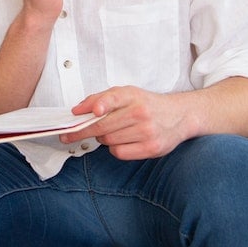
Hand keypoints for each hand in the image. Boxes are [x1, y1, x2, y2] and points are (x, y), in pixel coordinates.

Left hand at [62, 86, 191, 159]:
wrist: (180, 116)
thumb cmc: (148, 105)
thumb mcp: (127, 94)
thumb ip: (101, 99)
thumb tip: (78, 110)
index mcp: (133, 95)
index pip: (113, 98)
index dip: (99, 105)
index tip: (84, 112)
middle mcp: (141, 112)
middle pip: (103, 126)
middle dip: (82, 131)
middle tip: (68, 134)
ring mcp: (147, 131)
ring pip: (108, 140)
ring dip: (103, 138)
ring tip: (112, 132)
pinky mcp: (151, 148)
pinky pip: (119, 152)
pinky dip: (115, 149)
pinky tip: (121, 141)